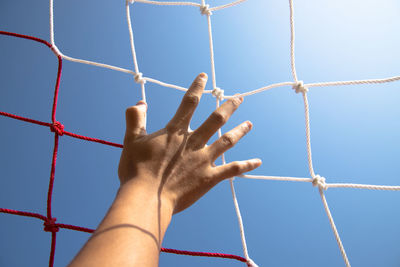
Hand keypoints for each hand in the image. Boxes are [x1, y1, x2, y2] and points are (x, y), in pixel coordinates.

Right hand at [118, 73, 261, 213]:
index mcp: (175, 131)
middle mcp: (193, 142)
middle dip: (229, 106)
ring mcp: (204, 159)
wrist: (147, 198)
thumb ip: (135, 118)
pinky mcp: (209, 178)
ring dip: (240, 131)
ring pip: (227, 140)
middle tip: (240, 98)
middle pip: (216, 119)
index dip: (197, 87)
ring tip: (250, 124)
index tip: (204, 76)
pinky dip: (246, 165)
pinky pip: (232, 169)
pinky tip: (258, 162)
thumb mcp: (131, 140)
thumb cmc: (136, 170)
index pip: (189, 102)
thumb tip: (139, 102)